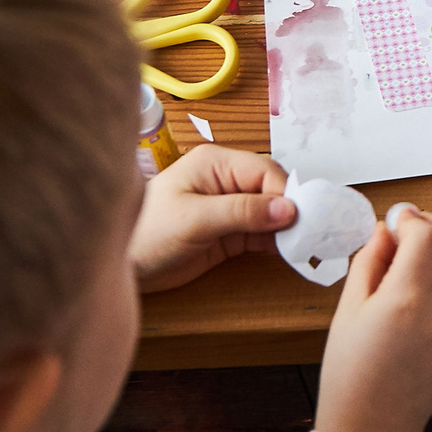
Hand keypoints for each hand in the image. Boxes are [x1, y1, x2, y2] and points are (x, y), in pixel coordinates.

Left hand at [131, 145, 299, 292]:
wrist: (121, 267)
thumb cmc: (146, 233)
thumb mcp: (194, 220)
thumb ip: (241, 212)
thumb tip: (288, 209)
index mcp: (216, 164)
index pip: (265, 171)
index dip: (286, 193)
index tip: (301, 219)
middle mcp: (227, 181)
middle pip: (274, 190)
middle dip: (293, 211)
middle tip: (311, 234)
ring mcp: (229, 208)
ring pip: (272, 214)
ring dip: (289, 229)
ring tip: (307, 246)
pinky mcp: (230, 234)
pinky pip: (263, 234)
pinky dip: (278, 244)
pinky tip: (292, 253)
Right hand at [314, 207, 431, 431]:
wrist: (374, 428)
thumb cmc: (351, 375)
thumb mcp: (347, 311)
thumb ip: (369, 262)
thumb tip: (385, 231)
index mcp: (406, 303)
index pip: (428, 235)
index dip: (411, 217)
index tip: (395, 219)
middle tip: (415, 225)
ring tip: (423, 251)